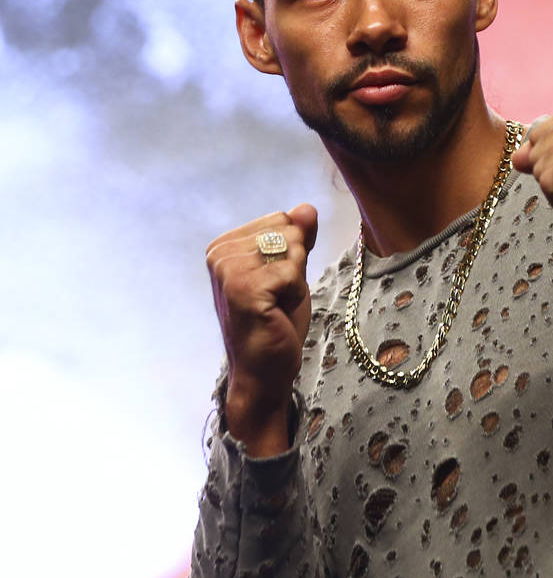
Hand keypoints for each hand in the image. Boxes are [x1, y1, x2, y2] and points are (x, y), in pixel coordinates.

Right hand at [205, 203, 317, 455]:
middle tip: (277, 297)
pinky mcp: (242, 289)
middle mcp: (219, 253)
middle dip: (295, 266)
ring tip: (276, 305)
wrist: (264, 370)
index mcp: (225, 244)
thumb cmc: (276, 321)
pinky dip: (295, 293)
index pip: (282, 219)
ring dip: (295, 281)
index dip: (292, 254)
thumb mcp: (291, 271)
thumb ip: (298, 237)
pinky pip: (292, 272)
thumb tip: (307, 207)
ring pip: (292, 249)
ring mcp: (228, 270)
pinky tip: (276, 312)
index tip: (275, 284)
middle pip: (289, 230)